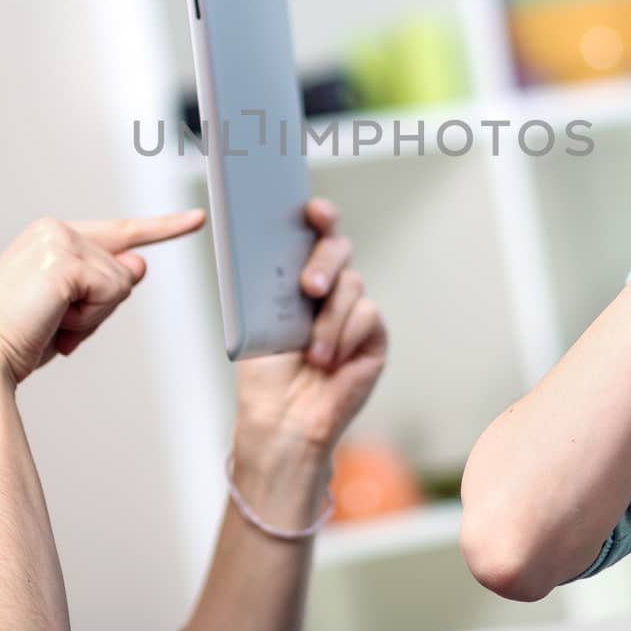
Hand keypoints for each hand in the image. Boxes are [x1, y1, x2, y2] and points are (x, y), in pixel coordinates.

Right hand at [0, 210, 206, 385]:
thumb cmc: (13, 340)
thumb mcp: (69, 312)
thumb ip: (104, 285)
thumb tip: (139, 263)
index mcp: (49, 238)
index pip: (119, 233)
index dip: (163, 227)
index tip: (196, 218)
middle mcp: (54, 230)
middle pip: (123, 270)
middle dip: (101, 308)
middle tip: (56, 324)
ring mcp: (60, 239)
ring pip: (121, 282)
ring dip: (92, 317)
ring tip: (49, 324)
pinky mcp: (66, 257)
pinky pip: (112, 291)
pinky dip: (89, 318)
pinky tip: (54, 321)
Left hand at [233, 199, 386, 455]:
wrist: (281, 420)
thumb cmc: (264, 374)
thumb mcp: (257, 318)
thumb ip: (271, 281)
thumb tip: (269, 243)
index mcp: (296, 276)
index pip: (312, 233)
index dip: (318, 215)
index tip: (312, 210)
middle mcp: (327, 288)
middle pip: (338, 247)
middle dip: (325, 260)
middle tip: (310, 288)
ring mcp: (352, 310)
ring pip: (352, 283)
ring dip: (329, 318)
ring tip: (312, 352)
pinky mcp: (373, 335)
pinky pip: (367, 315)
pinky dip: (344, 337)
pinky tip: (329, 362)